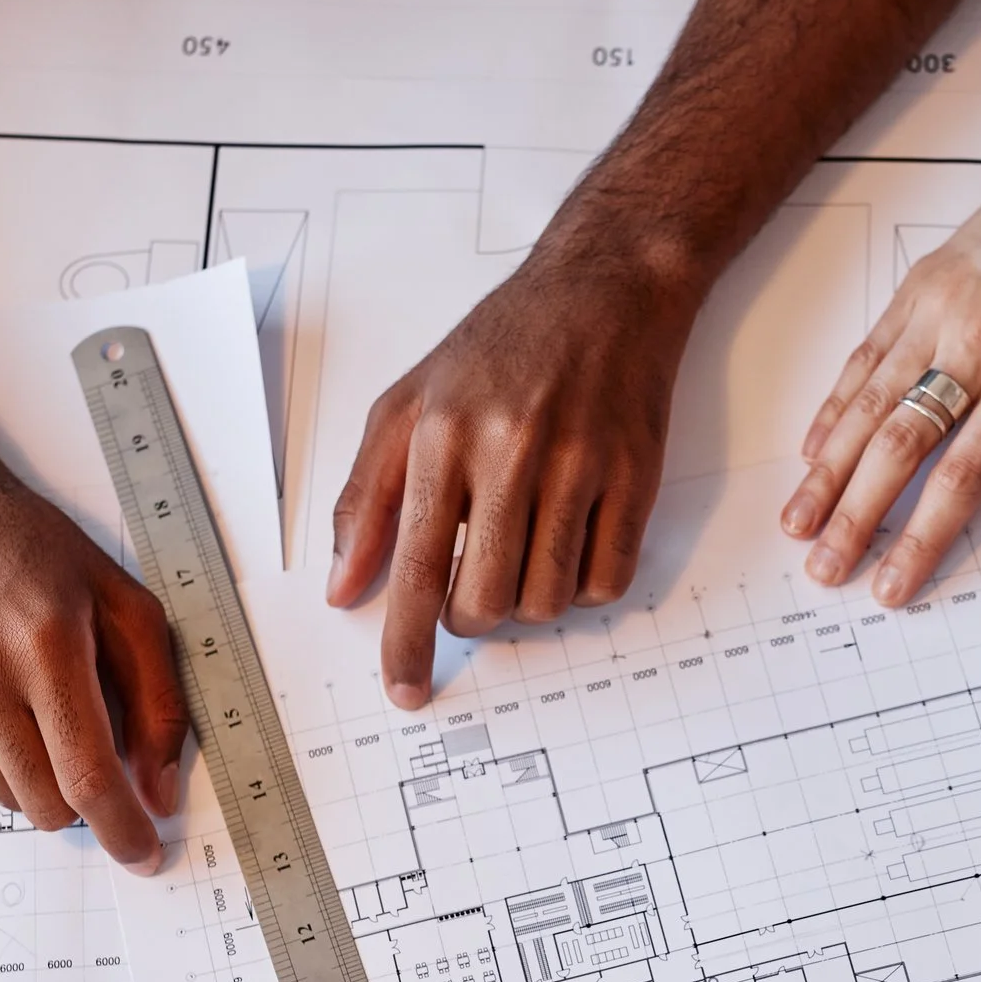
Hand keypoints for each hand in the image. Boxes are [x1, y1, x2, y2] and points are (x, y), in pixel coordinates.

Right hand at [0, 456, 186, 873]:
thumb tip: (160, 792)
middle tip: (91, 754)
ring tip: (30, 697)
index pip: (87, 773)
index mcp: (43, 643)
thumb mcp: (122, 604)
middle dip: (82, 798)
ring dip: (34, 770)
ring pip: (4, 794)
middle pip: (45, 801)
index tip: (143, 854)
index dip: (121, 827)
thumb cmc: (30, 551)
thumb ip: (157, 701)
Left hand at [328, 251, 701, 708]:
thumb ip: (369, 497)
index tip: (405, 691)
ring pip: (549, 599)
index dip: (407, 643)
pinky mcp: (636, 477)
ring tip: (525, 557)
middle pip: (487, 598)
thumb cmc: (500, 349)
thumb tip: (344, 588)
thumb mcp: (408, 404)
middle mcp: (512, 450)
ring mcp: (581, 465)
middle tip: (475, 590)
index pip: (417, 566)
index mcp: (444, 434)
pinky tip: (571, 547)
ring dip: (530, 604)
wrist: (604, 291)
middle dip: (474, 618)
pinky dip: (584, 587)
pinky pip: (608, 580)